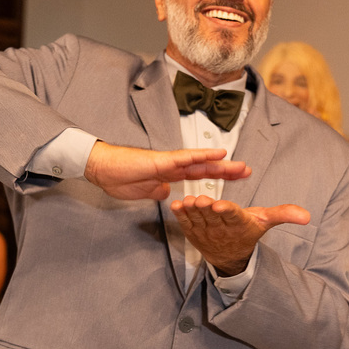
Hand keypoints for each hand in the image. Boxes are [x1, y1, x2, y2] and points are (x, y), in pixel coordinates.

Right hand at [85, 142, 250, 200]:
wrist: (102, 169)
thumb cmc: (118, 178)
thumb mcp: (144, 192)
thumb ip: (158, 191)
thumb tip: (168, 194)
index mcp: (169, 175)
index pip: (198, 176)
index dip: (216, 176)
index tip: (233, 179)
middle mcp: (173, 167)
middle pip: (205, 168)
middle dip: (226, 171)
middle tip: (247, 171)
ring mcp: (168, 162)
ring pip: (200, 162)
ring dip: (221, 164)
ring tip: (240, 165)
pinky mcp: (161, 161)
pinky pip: (186, 158)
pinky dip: (203, 156)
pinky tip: (218, 154)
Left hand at [171, 195, 309, 275]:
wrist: (230, 257)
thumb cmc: (247, 232)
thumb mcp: (265, 222)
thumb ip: (283, 214)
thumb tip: (308, 216)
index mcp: (238, 223)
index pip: (233, 215)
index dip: (226, 210)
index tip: (220, 205)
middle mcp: (221, 228)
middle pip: (213, 216)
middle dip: (206, 208)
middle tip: (200, 200)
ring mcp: (205, 231)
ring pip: (197, 219)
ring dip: (191, 211)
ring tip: (187, 202)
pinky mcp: (193, 232)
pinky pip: (186, 223)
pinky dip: (180, 216)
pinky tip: (176, 206)